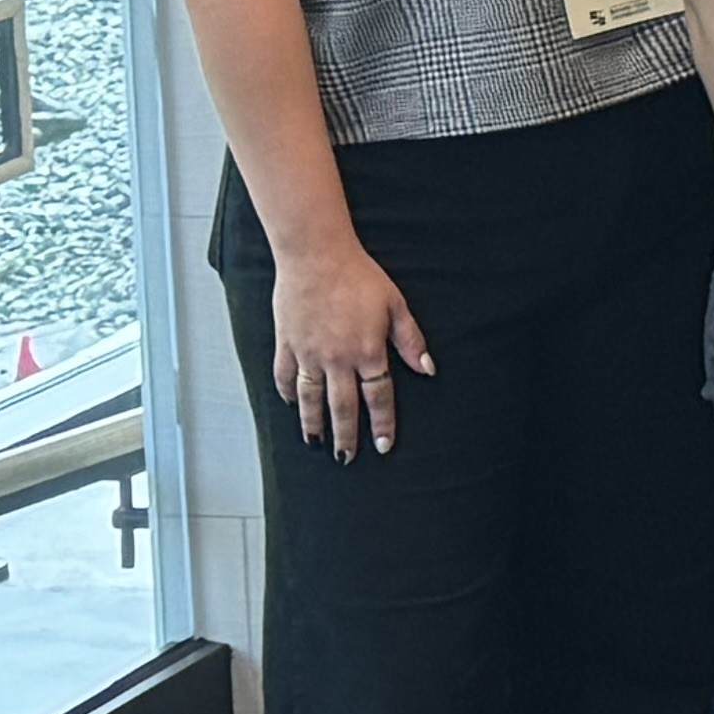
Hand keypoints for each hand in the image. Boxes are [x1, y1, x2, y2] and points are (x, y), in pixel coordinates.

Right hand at [264, 239, 433, 460]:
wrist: (316, 255)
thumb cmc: (360, 276)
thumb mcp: (395, 305)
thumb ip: (410, 341)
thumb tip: (428, 369)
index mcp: (367, 351)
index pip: (378, 397)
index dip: (383, 423)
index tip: (384, 445)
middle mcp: (337, 358)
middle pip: (342, 406)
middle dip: (346, 436)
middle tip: (346, 458)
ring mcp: (308, 352)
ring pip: (309, 398)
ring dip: (313, 423)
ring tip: (316, 443)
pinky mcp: (287, 343)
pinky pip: (285, 375)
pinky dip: (287, 392)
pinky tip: (290, 404)